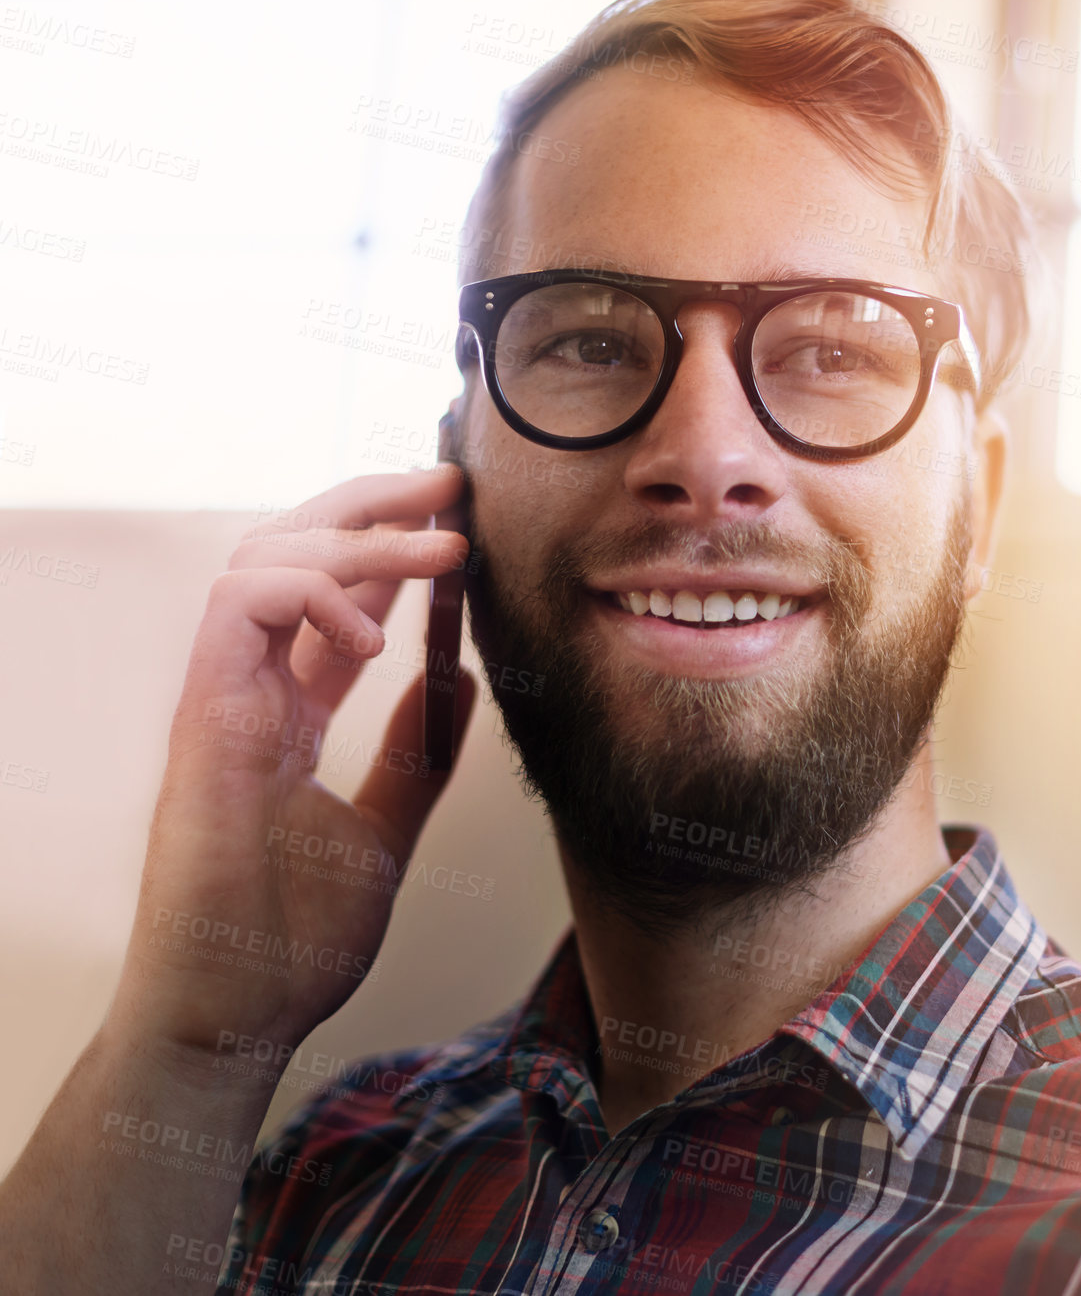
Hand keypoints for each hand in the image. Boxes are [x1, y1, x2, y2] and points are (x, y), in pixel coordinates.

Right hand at [108, 464, 475, 1070]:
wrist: (240, 1016)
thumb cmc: (294, 937)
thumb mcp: (386, 828)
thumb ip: (416, 751)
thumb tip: (453, 674)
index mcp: (285, 712)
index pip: (333, 601)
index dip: (391, 551)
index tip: (457, 522)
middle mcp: (249, 689)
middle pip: (292, 554)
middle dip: (371, 505)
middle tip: (449, 484)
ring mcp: (220, 697)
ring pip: (262, 558)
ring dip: (357, 536)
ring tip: (441, 546)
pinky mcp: (202, 715)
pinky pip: (237, 606)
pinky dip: (309, 593)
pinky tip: (373, 631)